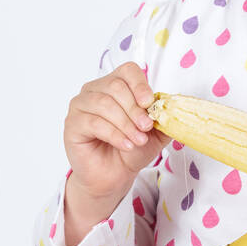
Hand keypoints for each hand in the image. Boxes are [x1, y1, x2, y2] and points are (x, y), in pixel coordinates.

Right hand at [63, 62, 170, 204]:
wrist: (114, 175)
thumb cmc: (132, 149)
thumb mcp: (155, 132)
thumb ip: (164, 117)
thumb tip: (174, 107)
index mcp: (116, 84)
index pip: (127, 70)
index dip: (140, 85)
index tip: (149, 103)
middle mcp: (95, 90)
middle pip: (116, 87)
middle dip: (135, 109)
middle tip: (146, 127)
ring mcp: (81, 105)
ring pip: (104, 104)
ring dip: (126, 124)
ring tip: (138, 140)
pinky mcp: (72, 124)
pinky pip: (93, 122)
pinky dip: (114, 134)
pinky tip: (125, 145)